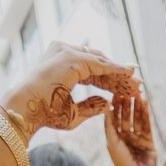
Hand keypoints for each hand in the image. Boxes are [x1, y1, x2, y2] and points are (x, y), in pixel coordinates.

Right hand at [3, 41, 135, 137]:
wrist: (27, 108)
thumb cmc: (45, 114)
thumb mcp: (73, 112)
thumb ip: (91, 106)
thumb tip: (108, 103)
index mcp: (62, 64)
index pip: (92, 70)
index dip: (109, 80)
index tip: (125, 87)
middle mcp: (64, 53)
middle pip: (99, 63)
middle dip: (119, 75)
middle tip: (137, 84)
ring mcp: (67, 52)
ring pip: (102, 62)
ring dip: (120, 73)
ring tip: (137, 82)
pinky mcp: (72, 57)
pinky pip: (100, 63)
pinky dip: (116, 69)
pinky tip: (129, 75)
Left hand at [104, 89, 156, 165]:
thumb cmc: (123, 165)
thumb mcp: (112, 144)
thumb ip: (109, 125)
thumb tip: (106, 107)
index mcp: (114, 139)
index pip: (114, 118)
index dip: (114, 105)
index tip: (114, 92)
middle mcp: (125, 138)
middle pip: (125, 116)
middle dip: (125, 104)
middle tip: (126, 89)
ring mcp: (137, 139)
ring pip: (136, 119)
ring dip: (136, 107)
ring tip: (136, 93)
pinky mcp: (148, 142)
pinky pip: (146, 125)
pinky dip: (145, 114)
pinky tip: (144, 103)